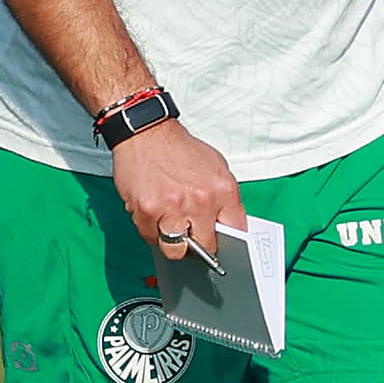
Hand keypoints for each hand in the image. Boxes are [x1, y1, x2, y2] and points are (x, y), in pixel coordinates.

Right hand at [111, 118, 242, 264]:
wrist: (147, 132)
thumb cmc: (180, 150)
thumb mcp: (217, 168)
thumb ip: (224, 199)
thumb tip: (227, 225)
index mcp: (223, 190)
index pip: (236, 232)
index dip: (229, 243)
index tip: (224, 247)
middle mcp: (200, 201)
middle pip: (205, 248)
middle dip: (199, 245)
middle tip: (192, 234)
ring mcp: (172, 207)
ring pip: (175, 250)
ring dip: (173, 242)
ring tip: (171, 224)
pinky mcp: (147, 211)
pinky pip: (150, 238)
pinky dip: (151, 230)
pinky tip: (154, 213)